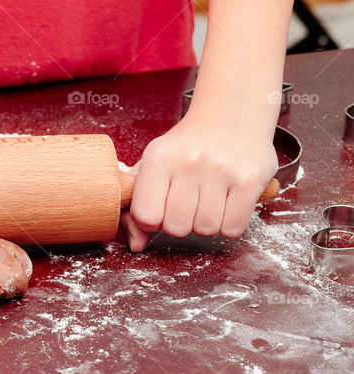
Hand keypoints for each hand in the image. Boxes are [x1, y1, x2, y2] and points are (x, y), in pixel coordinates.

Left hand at [124, 115, 277, 251]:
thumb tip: (136, 245)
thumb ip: (137, 205)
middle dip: (180, 222)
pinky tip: (227, 203)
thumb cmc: (186, 148)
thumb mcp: (153, 166)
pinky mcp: (251, 179)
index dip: (152, 220)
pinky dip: (229, 223)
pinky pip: (232, 228)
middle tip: (188, 201)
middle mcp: (190, 162)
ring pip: (205, 229)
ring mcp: (222, 170)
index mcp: (160, 158)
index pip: (145, 216)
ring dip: (206, 222)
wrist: (230, 115)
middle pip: (176, 227)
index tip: (160, 207)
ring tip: (208, 198)